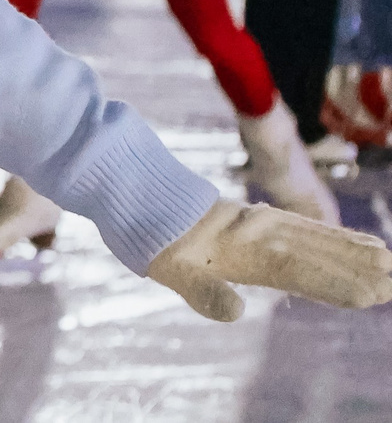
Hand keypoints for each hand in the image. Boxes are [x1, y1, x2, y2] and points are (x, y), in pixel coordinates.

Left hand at [146, 200, 391, 321]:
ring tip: (389, 262)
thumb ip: (201, 291)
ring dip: (354, 250)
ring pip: (317, 238)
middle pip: (317, 252)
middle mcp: (260, 233)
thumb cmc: (154, 239)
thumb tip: (235, 313)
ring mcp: (263, 223)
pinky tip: (357, 243)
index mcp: (243, 250)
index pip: (297, 270)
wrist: (140, 194)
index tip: (370, 294)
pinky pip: (305, 227)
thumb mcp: (170, 270)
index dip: (333, 283)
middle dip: (357, 267)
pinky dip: (334, 235)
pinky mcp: (262, 217)